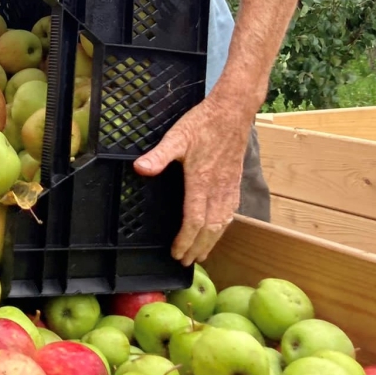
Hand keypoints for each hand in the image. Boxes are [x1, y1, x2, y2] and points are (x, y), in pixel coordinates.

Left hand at [132, 93, 251, 264]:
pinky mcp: (235, 181)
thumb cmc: (203, 123)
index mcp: (201, 182)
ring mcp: (229, 186)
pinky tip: (218, 229)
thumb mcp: (176, 136)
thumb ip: (159, 155)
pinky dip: (223, 227)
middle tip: (187, 262)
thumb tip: (140, 169)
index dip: (185, 240)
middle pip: (210, 228)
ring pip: (223, 222)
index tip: (176, 253)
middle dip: (198, 247)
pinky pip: (231, 211)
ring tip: (202, 253)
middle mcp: (218, 189)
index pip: (194, 220)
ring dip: (212, 241)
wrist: (233, 112)